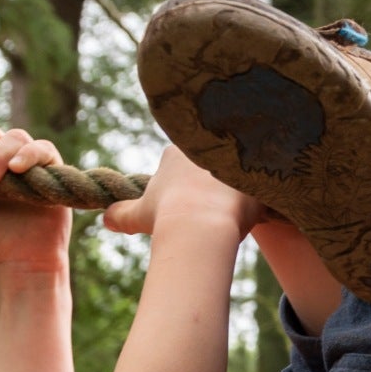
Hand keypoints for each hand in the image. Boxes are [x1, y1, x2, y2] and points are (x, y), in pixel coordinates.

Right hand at [101, 143, 268, 238]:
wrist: (201, 225)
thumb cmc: (167, 218)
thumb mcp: (139, 216)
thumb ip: (121, 214)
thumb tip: (106, 219)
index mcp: (176, 151)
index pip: (183, 163)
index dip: (186, 186)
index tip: (188, 205)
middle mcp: (205, 146)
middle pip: (213, 164)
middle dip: (214, 184)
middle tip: (213, 210)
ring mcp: (232, 156)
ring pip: (238, 171)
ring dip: (237, 188)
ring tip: (235, 213)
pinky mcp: (259, 170)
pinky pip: (264, 180)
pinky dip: (260, 195)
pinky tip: (257, 212)